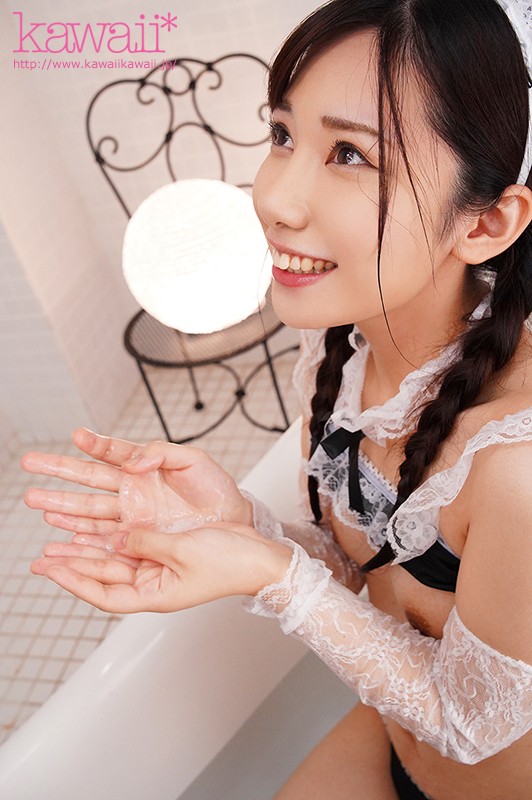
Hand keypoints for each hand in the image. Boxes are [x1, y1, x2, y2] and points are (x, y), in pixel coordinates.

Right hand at [21, 428, 252, 536]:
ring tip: (35, 500)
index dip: (95, 444)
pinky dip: (80, 532)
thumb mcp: (194, 462)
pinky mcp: (137, 535)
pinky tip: (60, 529)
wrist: (233, 521)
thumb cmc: (215, 489)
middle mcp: (133, 489)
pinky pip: (103, 534)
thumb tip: (133, 460)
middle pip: (89, 478)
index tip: (76, 435)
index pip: (113, 452)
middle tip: (28, 464)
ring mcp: (132, 513)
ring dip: (62, 504)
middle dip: (59, 472)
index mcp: (146, 465)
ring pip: (89, 507)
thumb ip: (163, 453)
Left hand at [30, 523, 293, 612]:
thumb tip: (118, 535)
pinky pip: (133, 546)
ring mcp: (161, 569)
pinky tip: (97, 530)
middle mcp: (154, 584)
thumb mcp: (182, 550)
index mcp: (156, 594)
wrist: (260, 556)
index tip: (50, 568)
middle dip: (73, 566)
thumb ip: (146, 542)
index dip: (75, 581)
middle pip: (104, 578)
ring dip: (87, 552)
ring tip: (58, 543)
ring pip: (115, 562)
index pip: (104, 594)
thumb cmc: (230, 561)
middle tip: (42, 557)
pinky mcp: (169, 552)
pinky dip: (113, 539)